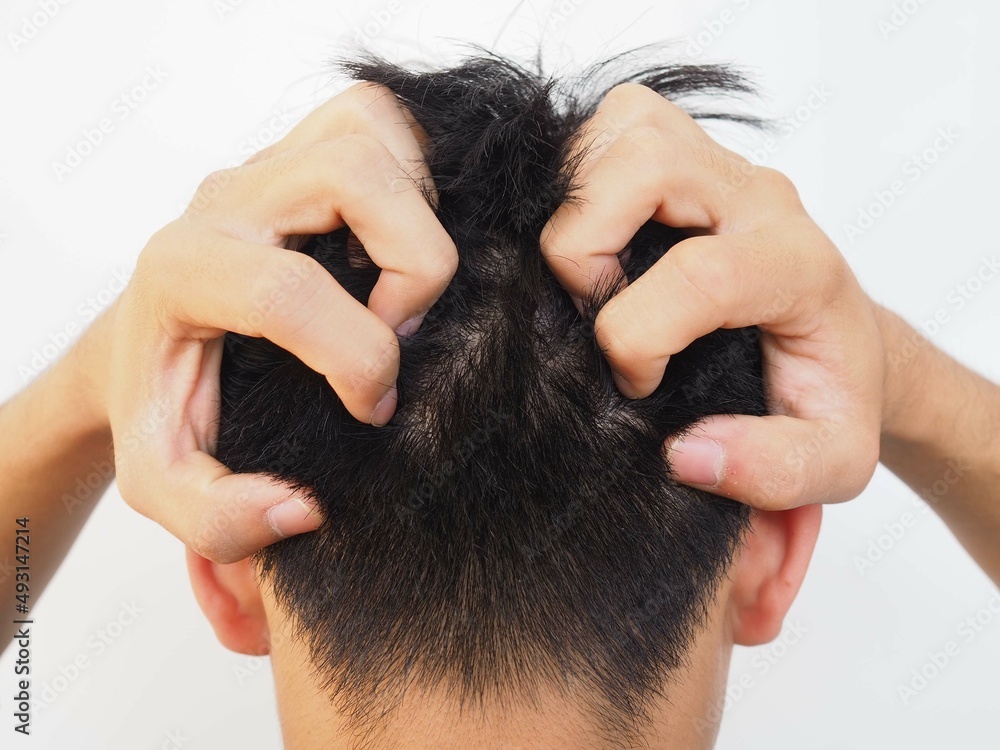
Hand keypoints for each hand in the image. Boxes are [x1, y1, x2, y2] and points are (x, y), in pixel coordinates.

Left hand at [107, 83, 456, 561]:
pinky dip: (416, 178)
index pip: (287, 293)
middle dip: (410, 266)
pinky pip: (386, 122)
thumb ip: (215, 517)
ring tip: (398, 286)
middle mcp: (227, 200)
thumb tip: (300, 507)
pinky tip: (397, 244)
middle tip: (398, 329)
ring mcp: (272, 161)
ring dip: (417, 216)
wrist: (155, 328)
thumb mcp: (163, 477)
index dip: (358, 358)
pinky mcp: (310, 144)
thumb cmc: (168, 392)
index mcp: (182, 270)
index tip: (370, 406)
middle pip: (351, 177)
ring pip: (375, 134)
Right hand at [540, 83, 881, 509]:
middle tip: (597, 309)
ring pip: (624, 130)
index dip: (637, 338)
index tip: (639, 385)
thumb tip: (686, 453)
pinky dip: (579, 175)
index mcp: (797, 266)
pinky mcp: (680, 149)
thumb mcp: (833, 458)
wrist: (836, 337)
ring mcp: (717, 163)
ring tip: (592, 276)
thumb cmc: (826, 390)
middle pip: (648, 165)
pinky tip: (592, 236)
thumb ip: (777, 470)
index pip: (701, 274)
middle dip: (585, 248)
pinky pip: (612, 124)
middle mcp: (757, 198)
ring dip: (579, 205)